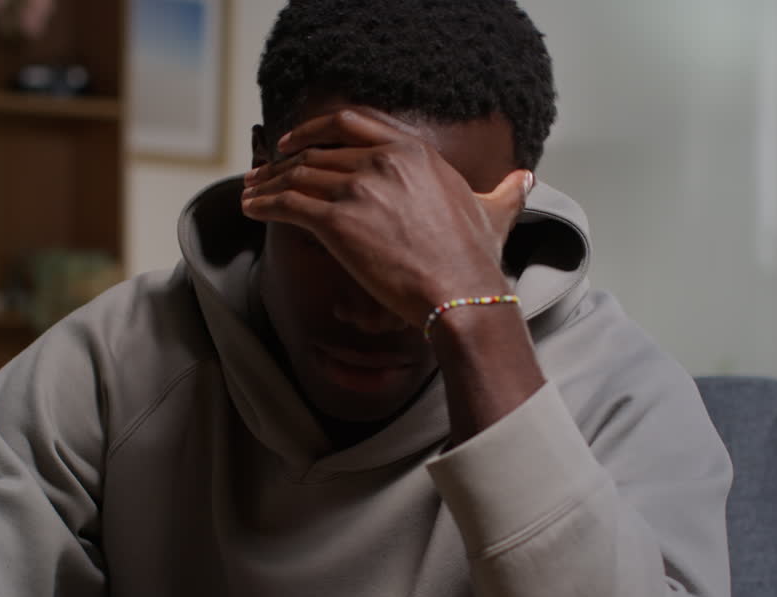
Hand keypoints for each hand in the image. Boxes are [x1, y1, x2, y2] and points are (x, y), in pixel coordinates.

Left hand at [240, 107, 534, 327]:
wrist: (462, 294)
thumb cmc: (477, 261)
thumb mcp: (495, 213)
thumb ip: (504, 192)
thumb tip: (525, 181)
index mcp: (414, 151)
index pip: (351, 121)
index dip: (315, 129)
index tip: (294, 140)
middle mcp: (383, 160)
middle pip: (317, 152)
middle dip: (282, 162)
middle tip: (263, 173)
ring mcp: (359, 188)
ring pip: (297, 176)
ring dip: (266, 184)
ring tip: (250, 193)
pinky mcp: (337, 221)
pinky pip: (288, 204)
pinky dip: (264, 204)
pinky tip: (252, 209)